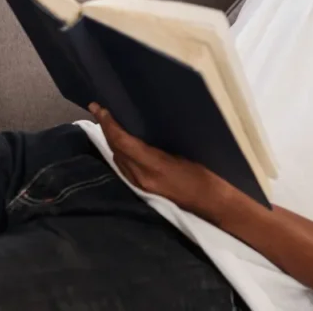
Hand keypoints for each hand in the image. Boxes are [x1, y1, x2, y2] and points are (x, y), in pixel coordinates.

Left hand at [87, 102, 239, 220]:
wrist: (213, 204)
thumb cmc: (206, 174)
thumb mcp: (185, 152)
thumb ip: (159, 143)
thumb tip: (142, 125)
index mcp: (154, 166)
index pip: (122, 142)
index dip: (109, 124)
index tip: (101, 108)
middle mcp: (142, 178)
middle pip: (115, 150)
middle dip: (106, 129)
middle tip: (99, 109)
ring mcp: (140, 186)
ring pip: (117, 159)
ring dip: (111, 140)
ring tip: (107, 122)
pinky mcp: (143, 191)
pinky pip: (124, 169)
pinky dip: (119, 153)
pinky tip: (120, 143)